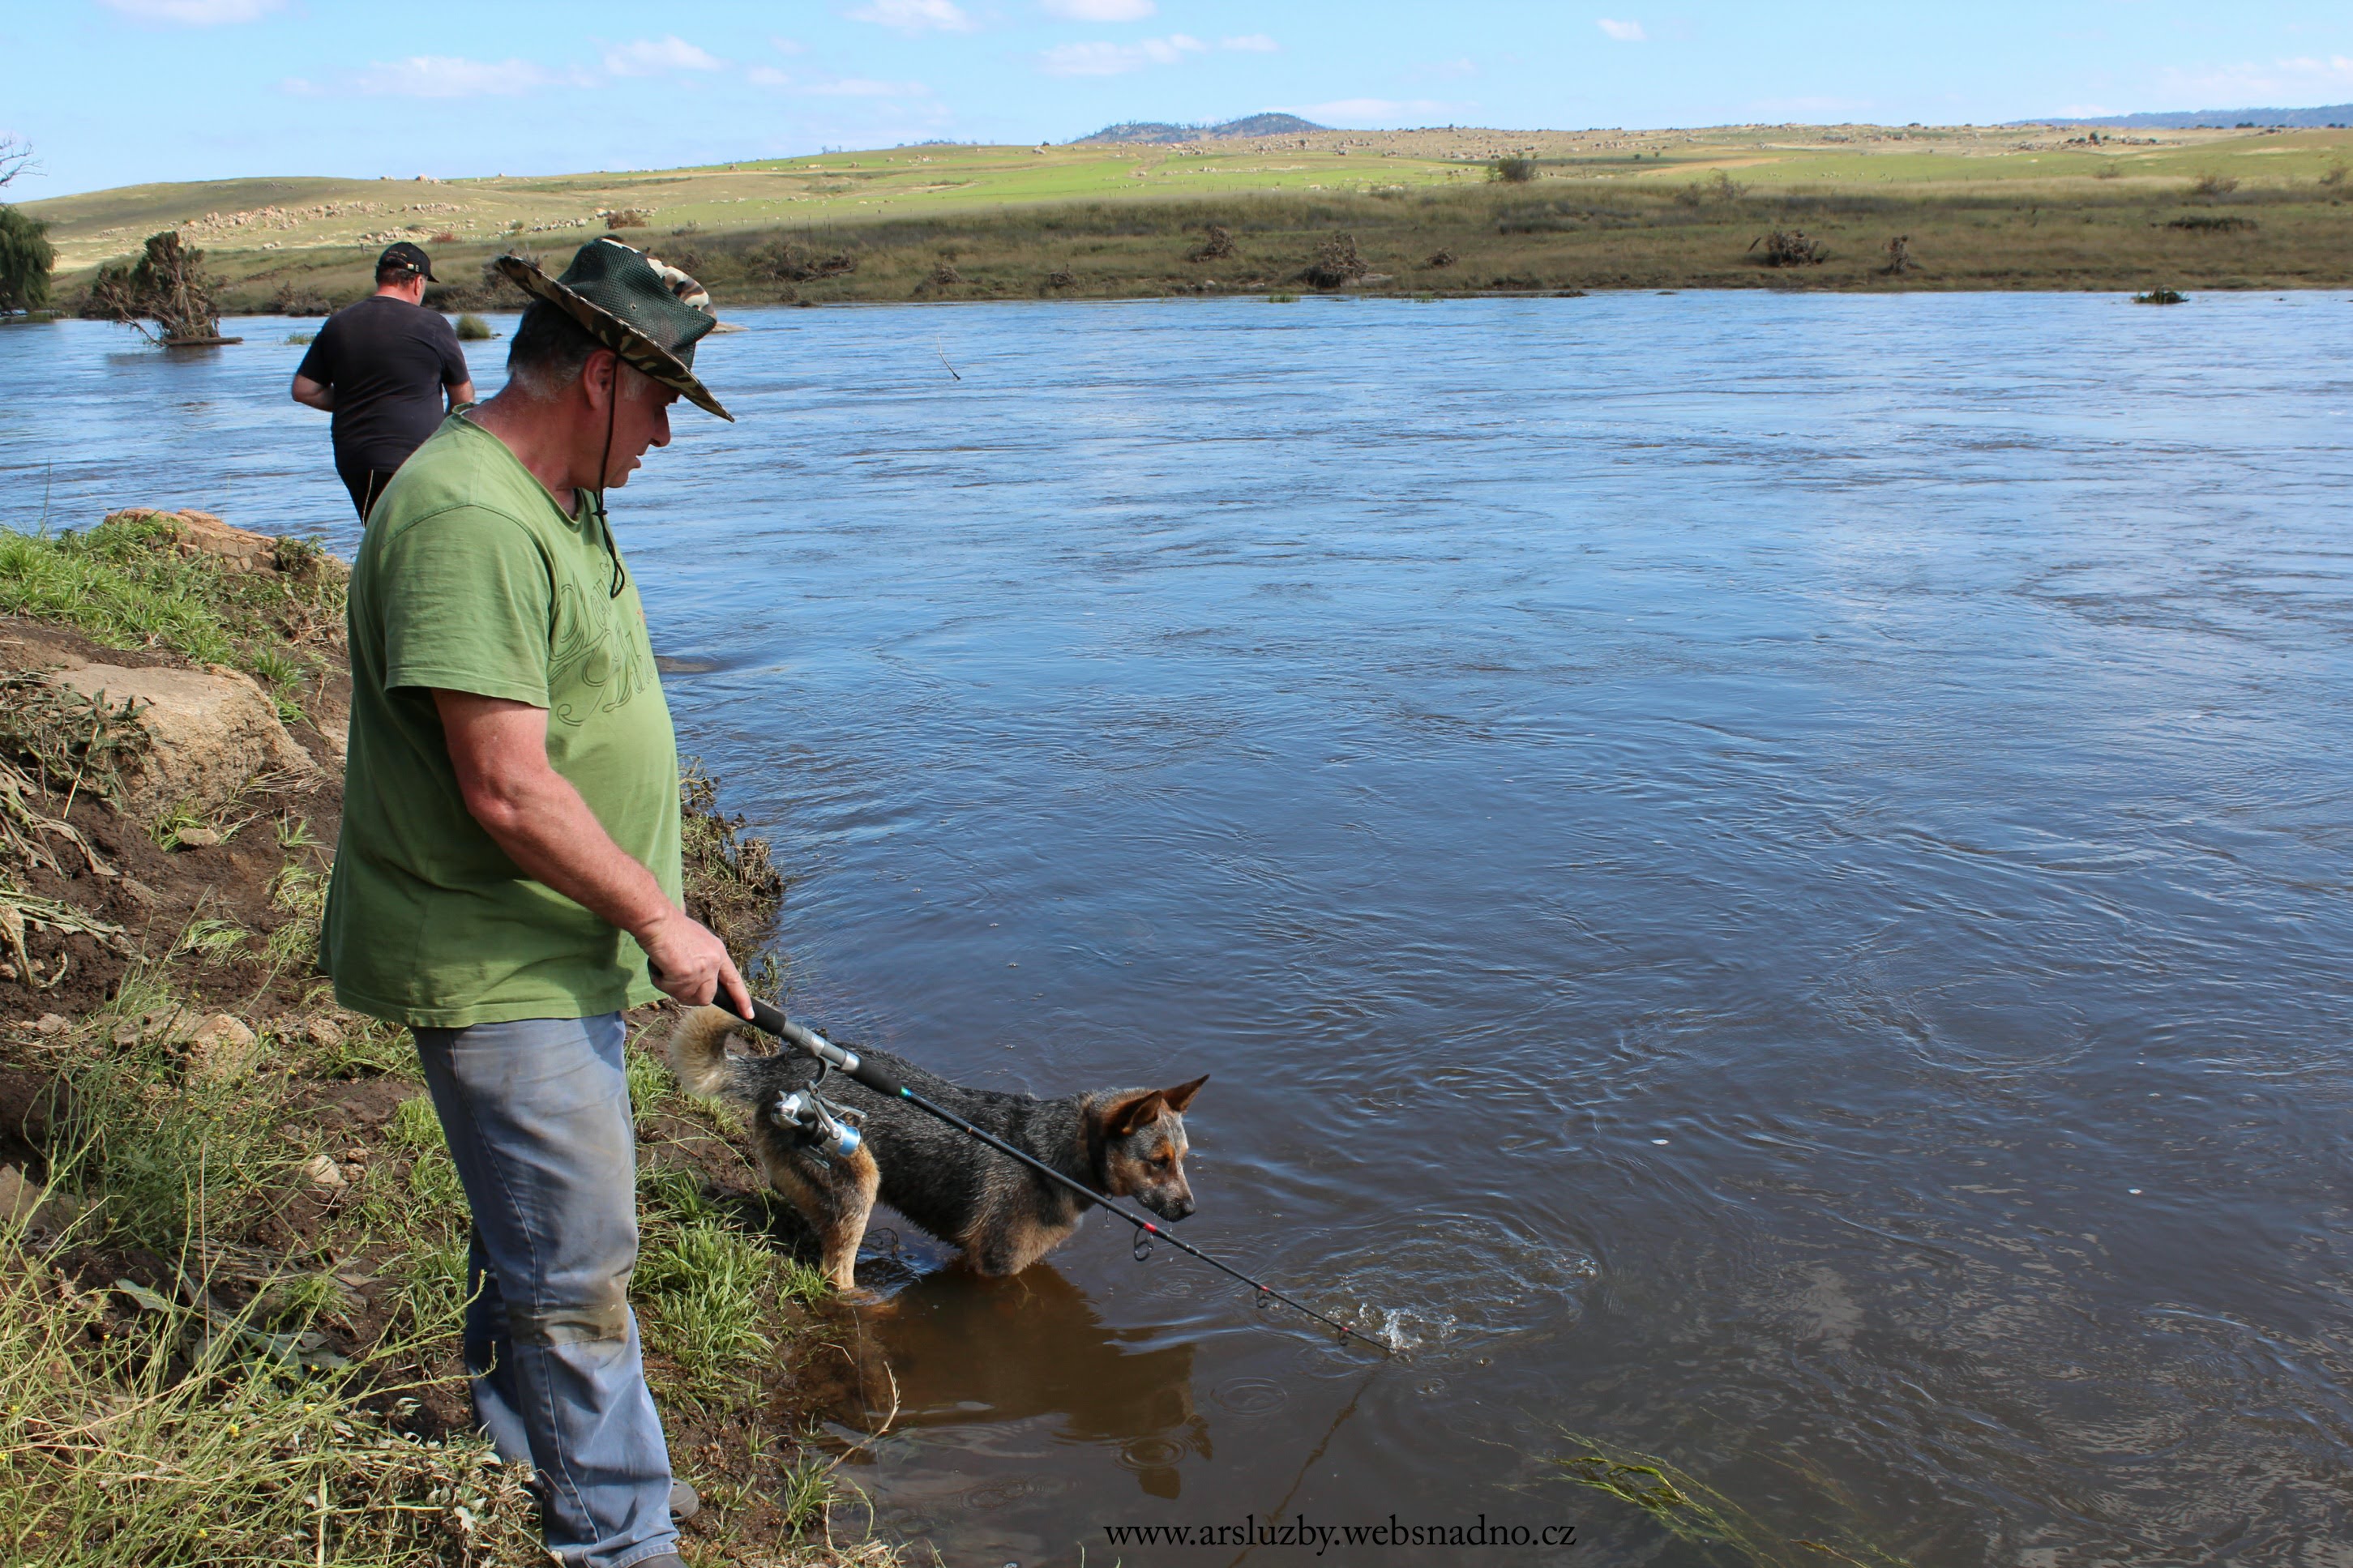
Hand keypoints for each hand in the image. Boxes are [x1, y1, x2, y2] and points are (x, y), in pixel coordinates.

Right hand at [637, 906, 752, 1016]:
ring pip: (686, 997)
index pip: (733, 980)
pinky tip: (659, 965)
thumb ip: (701, 959)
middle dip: (689, 995)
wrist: (659, 921)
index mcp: (718, 953)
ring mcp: (701, 971)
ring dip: (672, 987)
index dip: (741, 998)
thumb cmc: (670, 927)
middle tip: (674, 980)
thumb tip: (694, 975)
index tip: (748, 1014)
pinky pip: (669, 990)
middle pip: (706, 997)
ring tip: (665, 967)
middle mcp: (714, 963)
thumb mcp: (696, 941)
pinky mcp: (686, 975)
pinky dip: (660, 981)